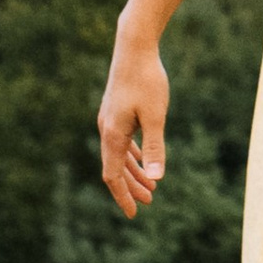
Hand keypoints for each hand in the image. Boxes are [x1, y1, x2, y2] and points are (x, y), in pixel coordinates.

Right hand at [97, 31, 169, 219]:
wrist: (134, 47)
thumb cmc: (147, 80)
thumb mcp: (156, 116)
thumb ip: (155, 148)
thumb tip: (157, 179)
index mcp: (113, 134)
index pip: (113, 176)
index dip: (123, 196)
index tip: (134, 214)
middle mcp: (106, 129)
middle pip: (116, 168)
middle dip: (132, 187)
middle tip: (149, 203)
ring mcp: (110, 120)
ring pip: (120, 155)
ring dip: (134, 172)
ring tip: (152, 187)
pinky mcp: (116, 111)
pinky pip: (122, 142)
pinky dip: (133, 155)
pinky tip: (143, 161)